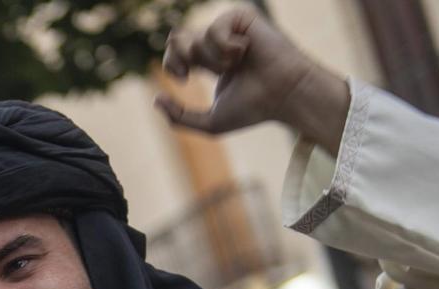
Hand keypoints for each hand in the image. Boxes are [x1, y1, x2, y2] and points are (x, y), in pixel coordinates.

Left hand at [156, 8, 348, 154]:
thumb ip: (179, 116)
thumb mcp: (209, 122)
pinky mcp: (243, 17)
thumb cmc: (253, 109)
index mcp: (212, 63)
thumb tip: (155, 99)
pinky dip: (223, 45)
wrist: (283, 94)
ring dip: (211, 60)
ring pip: (198, 38)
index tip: (182, 79)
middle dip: (178, 56)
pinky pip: (215, 27)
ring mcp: (231, 30)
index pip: (178, 53)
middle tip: (188, 72)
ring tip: (234, 66)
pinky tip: (242, 52)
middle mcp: (220, 45)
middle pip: (179, 38)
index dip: (171, 63)